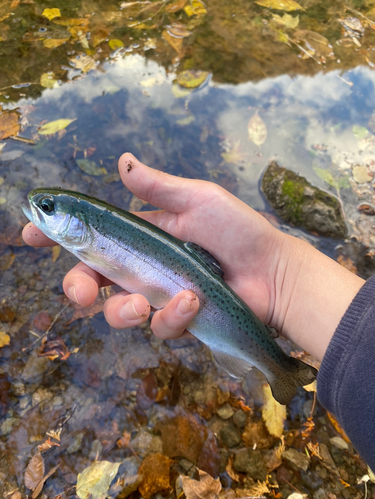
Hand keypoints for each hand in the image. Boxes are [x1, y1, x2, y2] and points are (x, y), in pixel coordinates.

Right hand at [22, 153, 364, 359]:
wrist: (273, 272)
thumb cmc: (239, 231)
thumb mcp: (198, 200)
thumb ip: (159, 188)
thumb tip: (121, 162)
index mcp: (142, 234)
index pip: (93, 235)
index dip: (59, 236)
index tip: (31, 233)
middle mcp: (144, 266)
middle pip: (93, 281)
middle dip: (77, 288)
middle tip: (80, 291)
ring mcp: (159, 296)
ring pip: (118, 311)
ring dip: (123, 311)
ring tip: (145, 304)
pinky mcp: (178, 321)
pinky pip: (159, 327)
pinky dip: (172, 316)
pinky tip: (193, 302)